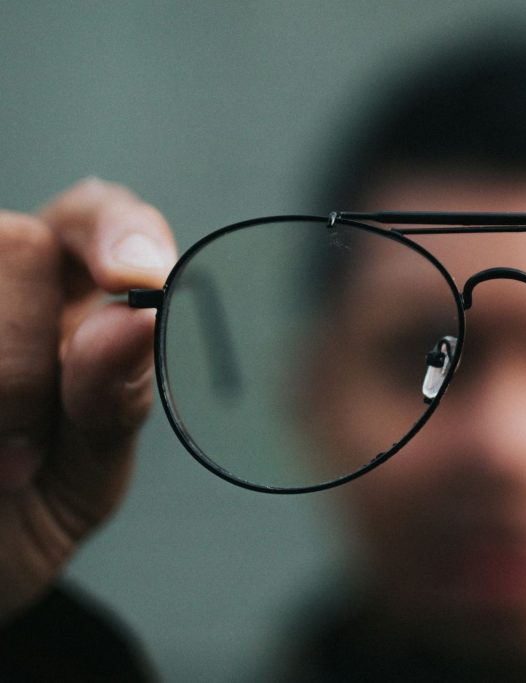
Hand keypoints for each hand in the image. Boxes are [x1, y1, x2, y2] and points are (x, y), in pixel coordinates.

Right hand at [0, 178, 175, 619]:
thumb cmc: (19, 521)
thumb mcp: (83, 477)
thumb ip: (112, 401)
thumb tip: (135, 321)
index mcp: (66, 304)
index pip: (94, 216)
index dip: (117, 229)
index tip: (135, 280)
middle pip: (16, 243)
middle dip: (25, 353)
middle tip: (22, 457)